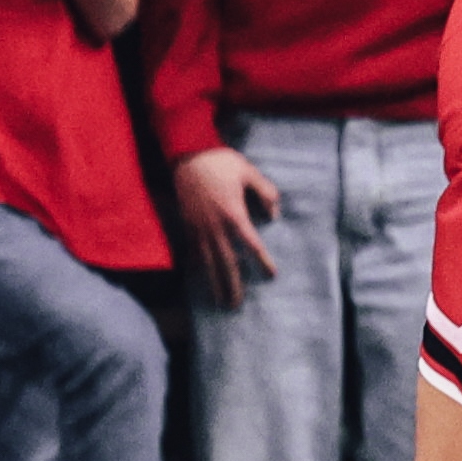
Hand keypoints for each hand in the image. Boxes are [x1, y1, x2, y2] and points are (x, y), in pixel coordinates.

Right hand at [173, 145, 280, 303]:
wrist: (187, 155)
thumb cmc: (220, 162)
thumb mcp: (249, 172)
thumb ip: (266, 192)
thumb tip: (274, 214)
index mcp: (233, 214)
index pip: (251, 244)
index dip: (262, 260)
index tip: (272, 274)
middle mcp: (215, 226)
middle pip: (226, 262)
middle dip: (231, 285)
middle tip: (235, 305)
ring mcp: (199, 227)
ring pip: (208, 261)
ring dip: (214, 282)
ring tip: (219, 299)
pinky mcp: (187, 224)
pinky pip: (194, 250)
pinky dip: (199, 265)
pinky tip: (203, 275)